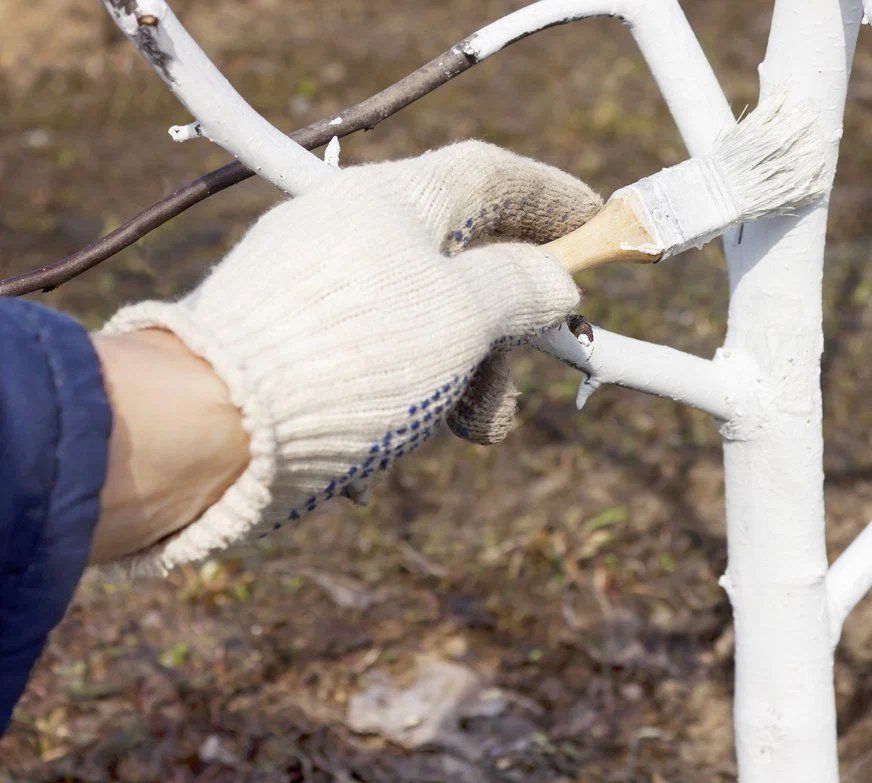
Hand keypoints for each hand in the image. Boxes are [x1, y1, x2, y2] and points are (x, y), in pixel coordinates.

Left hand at [100, 141, 599, 572]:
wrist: (207, 426)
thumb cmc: (348, 359)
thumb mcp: (463, 317)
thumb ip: (522, 287)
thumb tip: (554, 282)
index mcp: (391, 200)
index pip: (488, 174)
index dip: (548, 197)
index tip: (591, 225)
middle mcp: (349, 230)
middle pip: (458, 262)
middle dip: (501, 333)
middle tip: (512, 390)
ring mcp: (312, 283)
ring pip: (417, 322)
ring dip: (456, 380)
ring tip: (457, 431)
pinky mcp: (285, 337)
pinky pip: (369, 356)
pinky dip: (399, 397)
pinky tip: (384, 446)